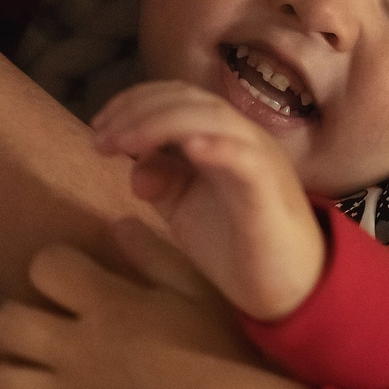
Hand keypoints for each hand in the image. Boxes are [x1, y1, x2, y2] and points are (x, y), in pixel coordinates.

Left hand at [0, 245, 313, 388]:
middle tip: (42, 337)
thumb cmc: (230, 353)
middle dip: (15, 326)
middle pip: (5, 322)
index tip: (68, 285)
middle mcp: (76, 347)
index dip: (50, 271)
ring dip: (14, 383)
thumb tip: (117, 225)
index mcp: (106, 301)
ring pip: (0, 384)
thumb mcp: (199, 292)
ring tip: (38, 386)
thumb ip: (153, 255)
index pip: (43, 265)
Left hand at [92, 80, 326, 320]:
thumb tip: (134, 164)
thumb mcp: (185, 210)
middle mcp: (243, 137)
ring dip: (161, 124)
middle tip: (100, 138)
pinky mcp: (268, 191)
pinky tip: (187, 147)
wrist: (290, 290)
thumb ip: (161, 182)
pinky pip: (245, 158)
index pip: (177, 97)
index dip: (133, 103)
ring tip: (125, 143)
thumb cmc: (238, 246)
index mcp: (222, 136)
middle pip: (189, 100)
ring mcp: (259, 159)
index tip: (97, 127)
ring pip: (212, 118)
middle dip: (137, 112)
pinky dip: (216, 147)